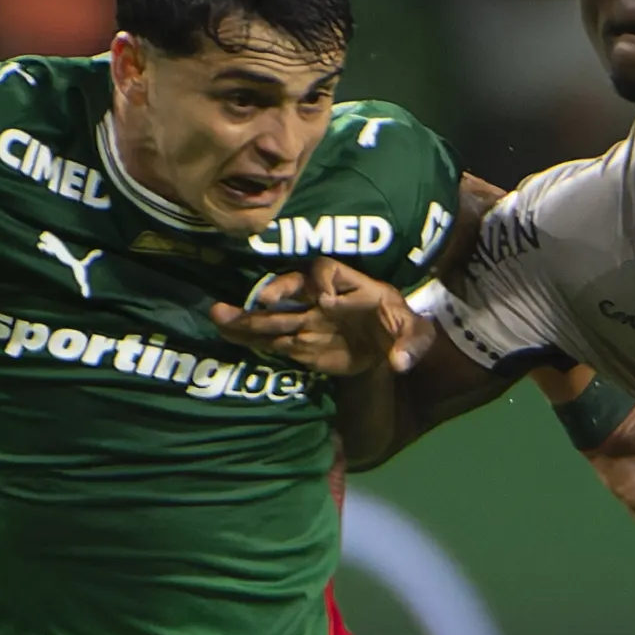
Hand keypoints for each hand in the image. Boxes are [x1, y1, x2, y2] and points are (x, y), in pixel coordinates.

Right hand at [211, 259, 420, 376]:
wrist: (387, 344)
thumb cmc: (400, 327)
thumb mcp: (416, 332)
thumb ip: (411, 343)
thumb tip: (399, 363)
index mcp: (349, 284)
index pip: (328, 271)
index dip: (325, 283)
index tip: (325, 301)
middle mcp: (320, 297)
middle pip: (291, 289)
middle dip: (274, 295)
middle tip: (259, 303)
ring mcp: (306, 319)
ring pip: (274, 316)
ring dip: (249, 317)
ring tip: (218, 316)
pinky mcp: (300, 343)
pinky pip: (272, 340)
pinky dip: (250, 339)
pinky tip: (226, 335)